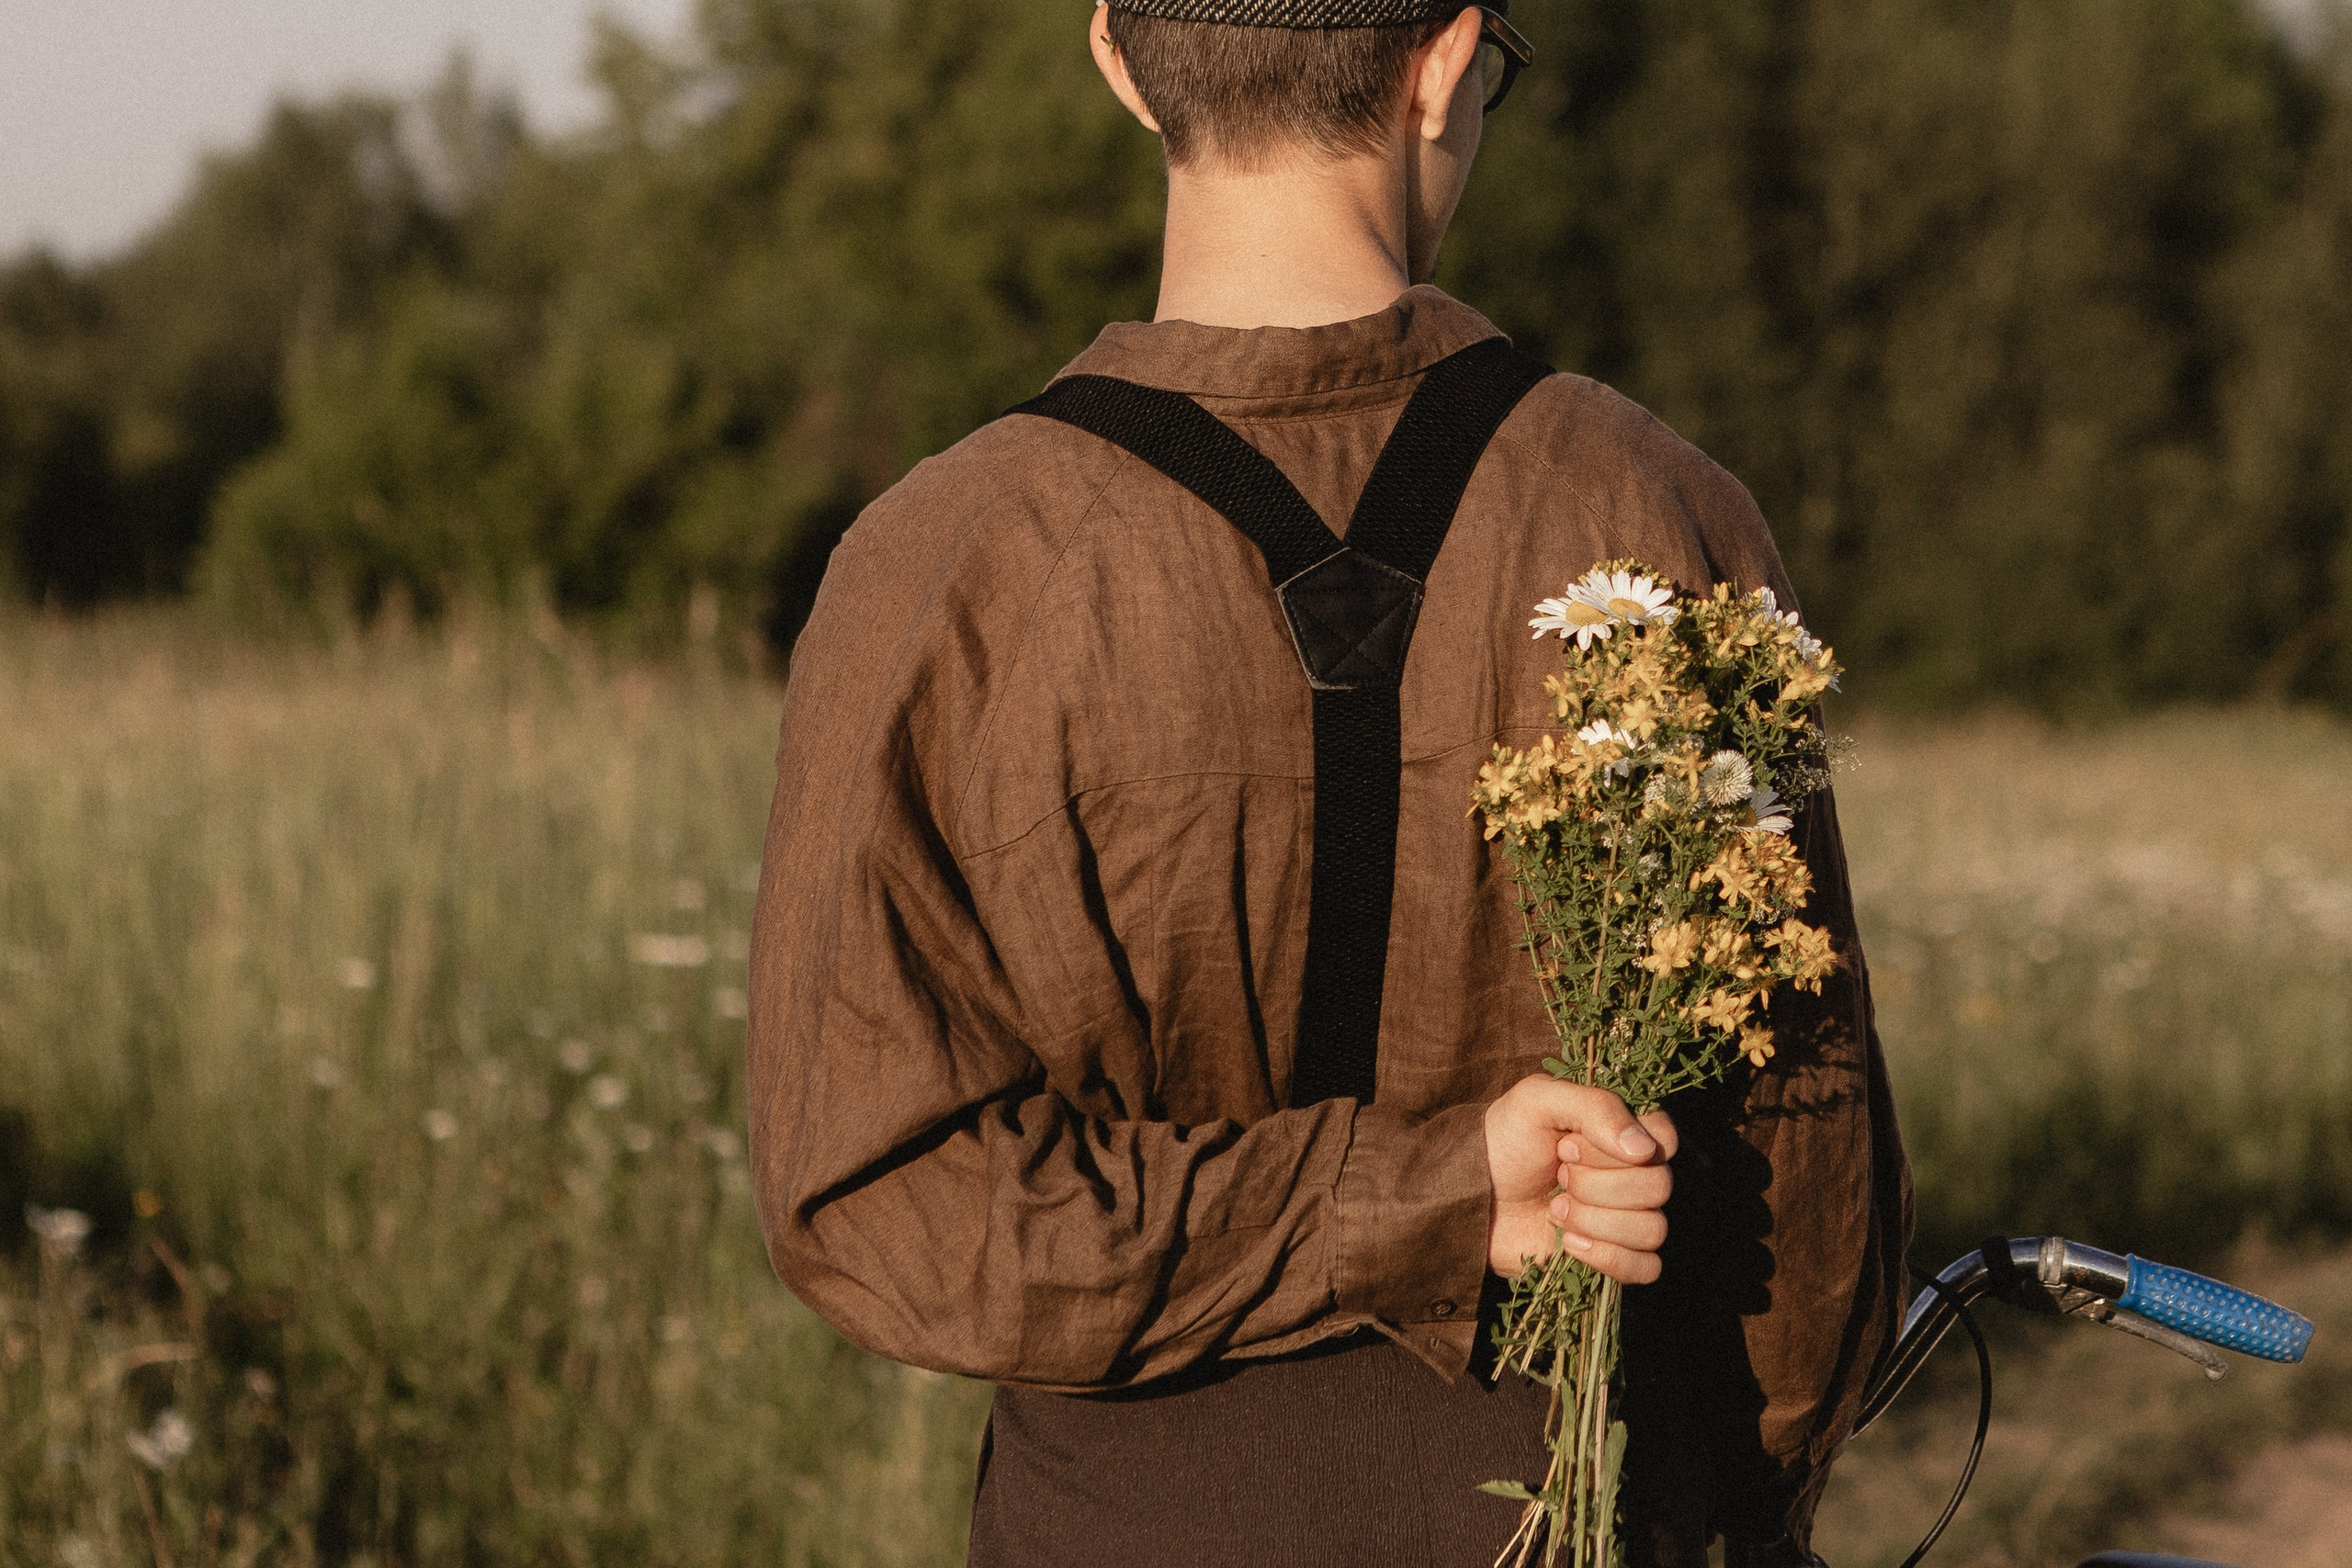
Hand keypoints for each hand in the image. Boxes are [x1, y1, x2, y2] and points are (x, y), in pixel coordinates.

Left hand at [1484, 1075, 1676, 1283]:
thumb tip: (1644, 1149)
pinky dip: (1609, 1258)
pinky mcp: (1616, 1257)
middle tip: (1557, 1175)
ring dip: (1594, 1221)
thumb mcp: (1536, 1101)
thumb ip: (1594, 1107)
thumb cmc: (1504, 1142)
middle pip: (1658, 1187)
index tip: (1570, 1143)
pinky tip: (1570, 1244)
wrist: (1471, 1199)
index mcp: (1623, 1131)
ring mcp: (1627, 1217)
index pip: (1665, 1138)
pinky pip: (1647, 1268)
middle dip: (1596, 1185)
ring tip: (1555, 1209)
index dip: (1619, 1148)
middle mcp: (1633, 1173)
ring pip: (1652, 1228)